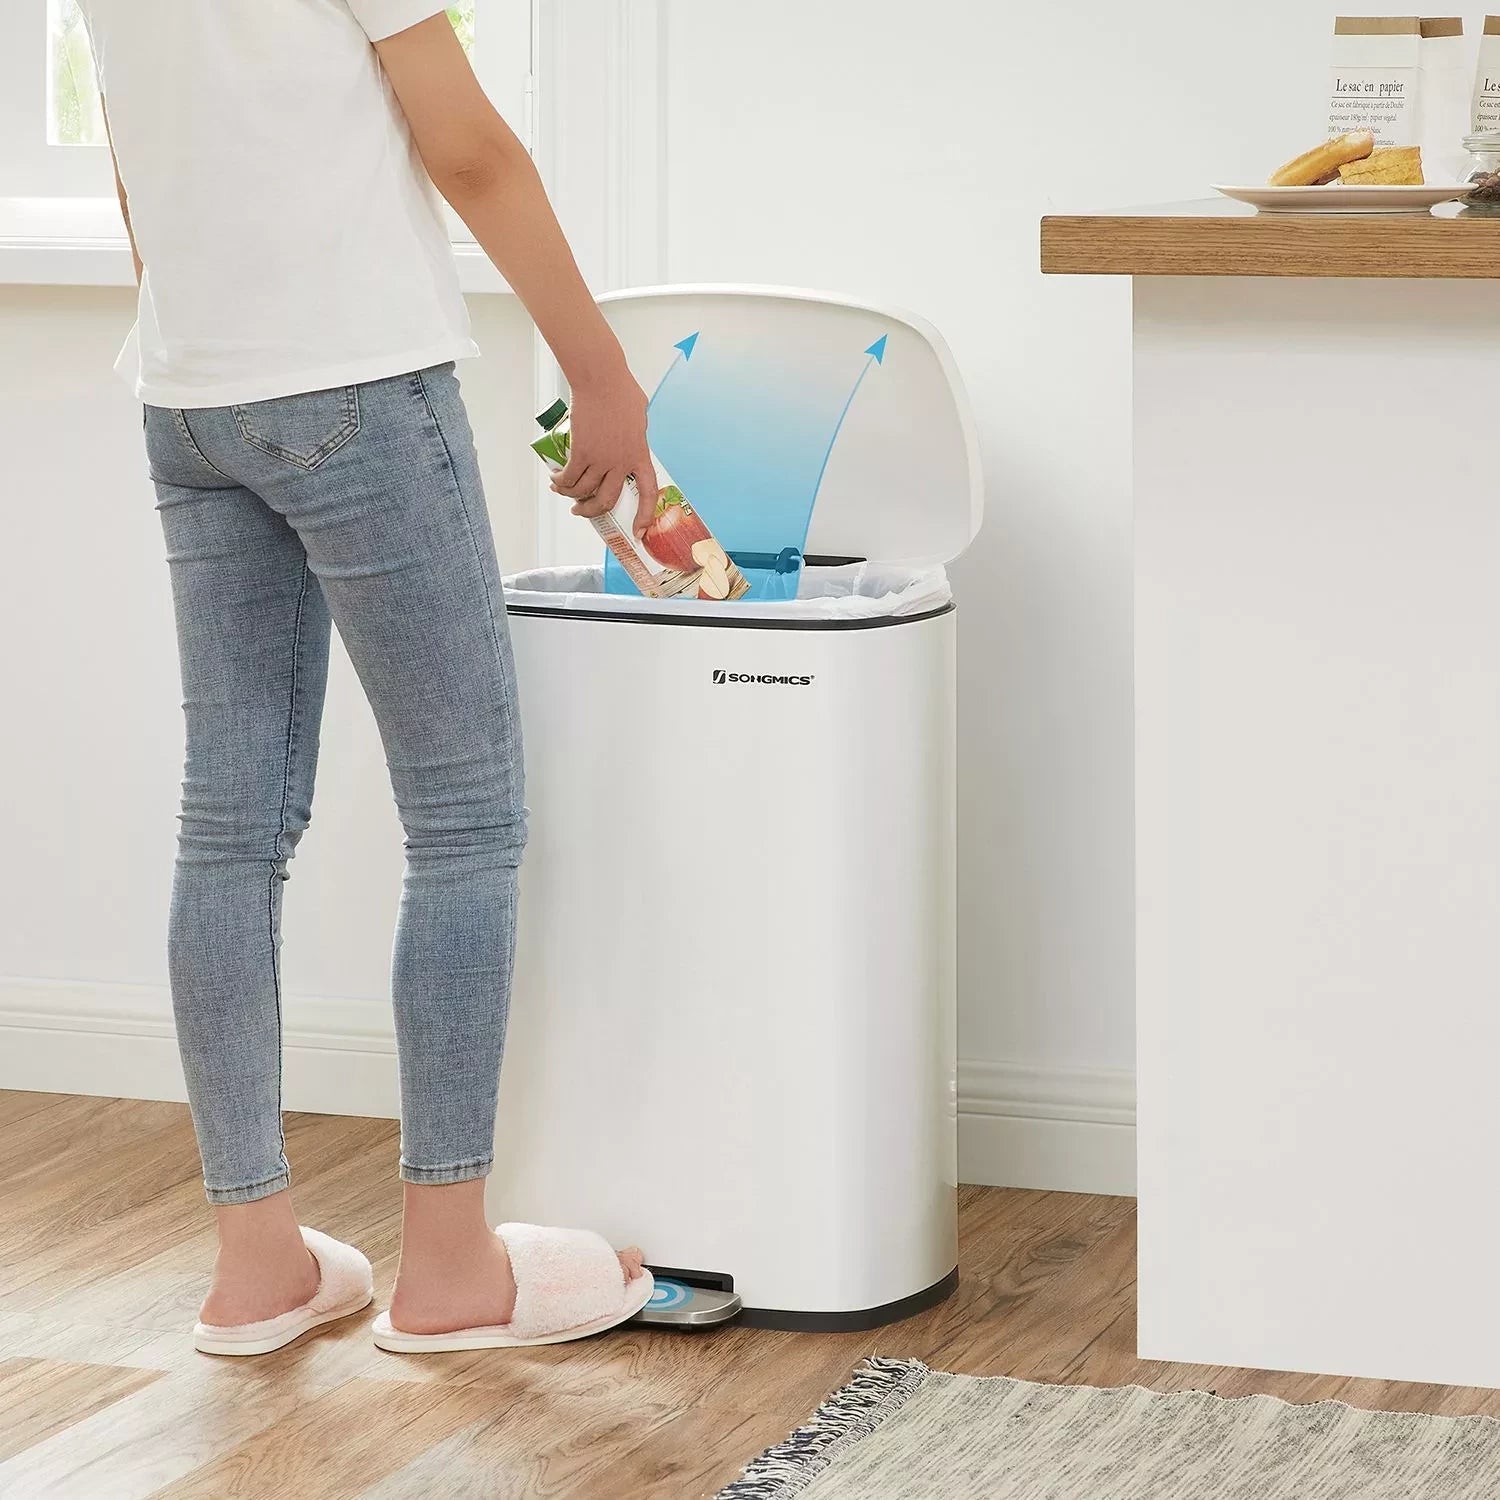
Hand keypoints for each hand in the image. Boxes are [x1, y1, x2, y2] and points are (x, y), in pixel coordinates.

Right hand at [549, 374, 658, 538]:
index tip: (639, 532)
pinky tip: (555, 479)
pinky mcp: (581, 451)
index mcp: (639, 454)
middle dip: (592, 510)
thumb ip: (636, 434)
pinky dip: (559, 482)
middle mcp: (621, 462)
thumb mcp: (640, 416)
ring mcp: (601, 458)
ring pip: (583, 491)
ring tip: (561, 490)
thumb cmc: (620, 390)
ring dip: (569, 495)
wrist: (601, 378)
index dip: (644, 515)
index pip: (648, 492)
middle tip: (581, 510)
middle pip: (607, 500)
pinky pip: (568, 477)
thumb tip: (630, 437)